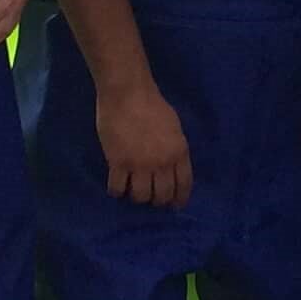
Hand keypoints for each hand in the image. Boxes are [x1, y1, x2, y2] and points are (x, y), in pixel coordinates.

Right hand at [96, 76, 192, 208]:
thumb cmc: (152, 104)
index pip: (184, 184)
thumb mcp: (174, 127)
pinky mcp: (118, 163)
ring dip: (137, 197)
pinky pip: (117, 189)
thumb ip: (174, 148)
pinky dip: (117, 191)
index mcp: (179, 152)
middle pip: (162, 195)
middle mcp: (162, 163)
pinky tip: (116, 187)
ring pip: (141, 197)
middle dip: (157, 201)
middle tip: (151, 198)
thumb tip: (171, 165)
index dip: (180, 199)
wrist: (128, 93)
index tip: (175, 206)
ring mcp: (140, 165)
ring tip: (132, 191)